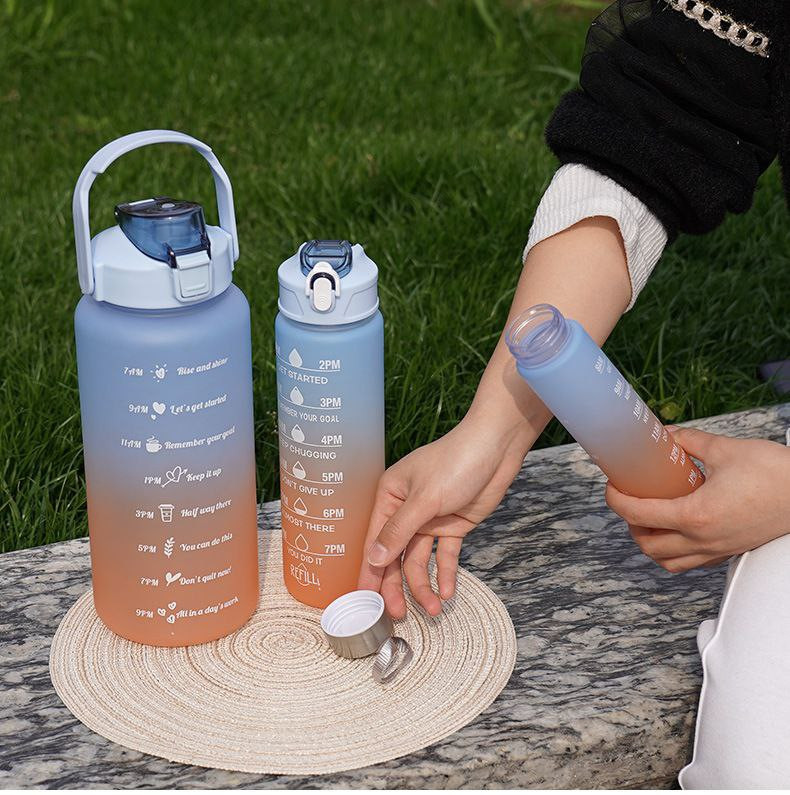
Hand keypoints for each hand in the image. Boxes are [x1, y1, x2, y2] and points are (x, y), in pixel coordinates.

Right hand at [358, 417, 532, 618]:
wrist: (496, 448)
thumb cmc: (455, 462)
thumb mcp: (424, 498)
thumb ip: (399, 531)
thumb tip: (374, 559)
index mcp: (390, 497)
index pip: (375, 541)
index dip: (370, 572)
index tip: (364, 601)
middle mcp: (406, 511)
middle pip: (396, 556)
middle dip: (398, 585)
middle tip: (399, 614)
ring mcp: (430, 520)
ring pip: (420, 560)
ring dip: (425, 585)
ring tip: (434, 609)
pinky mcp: (453, 526)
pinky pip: (445, 556)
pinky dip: (446, 574)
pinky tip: (448, 593)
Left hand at [606, 427, 789, 571]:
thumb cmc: (776, 475)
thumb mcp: (725, 449)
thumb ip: (689, 441)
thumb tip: (666, 435)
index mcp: (695, 515)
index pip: (639, 514)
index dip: (616, 500)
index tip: (612, 487)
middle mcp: (703, 540)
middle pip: (647, 545)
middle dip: (629, 524)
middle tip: (629, 500)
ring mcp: (717, 550)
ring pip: (668, 562)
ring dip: (650, 543)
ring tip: (648, 518)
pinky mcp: (730, 552)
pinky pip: (691, 563)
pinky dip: (674, 551)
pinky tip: (676, 528)